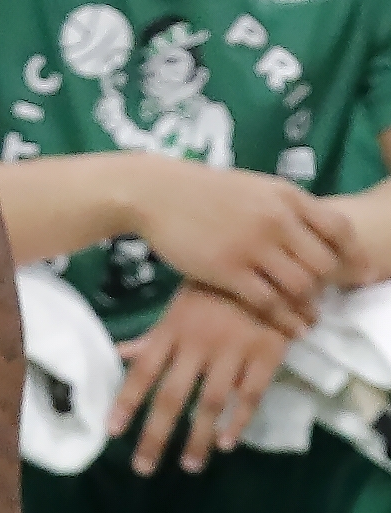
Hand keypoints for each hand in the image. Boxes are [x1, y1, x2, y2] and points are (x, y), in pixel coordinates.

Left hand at [108, 281, 290, 476]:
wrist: (268, 265)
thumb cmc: (214, 289)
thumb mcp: (177, 307)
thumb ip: (151, 337)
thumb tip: (117, 353)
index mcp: (171, 332)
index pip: (143, 372)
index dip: (126, 401)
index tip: (111, 431)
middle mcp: (197, 345)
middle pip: (171, 396)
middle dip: (156, 435)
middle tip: (144, 467)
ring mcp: (232, 351)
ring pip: (210, 402)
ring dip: (197, 437)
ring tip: (189, 466)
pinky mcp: (266, 355)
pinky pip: (251, 394)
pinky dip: (239, 421)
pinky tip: (226, 444)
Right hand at [127, 160, 366, 335]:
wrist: (155, 193)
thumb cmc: (202, 191)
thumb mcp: (254, 187)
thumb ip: (286, 208)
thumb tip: (314, 233)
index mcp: (287, 197)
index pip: (339, 228)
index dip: (354, 255)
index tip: (358, 274)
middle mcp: (276, 220)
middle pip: (324, 263)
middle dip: (328, 285)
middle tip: (321, 296)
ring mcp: (252, 246)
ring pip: (300, 286)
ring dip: (306, 304)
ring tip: (305, 314)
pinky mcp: (226, 270)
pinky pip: (268, 302)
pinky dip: (281, 318)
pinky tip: (285, 325)